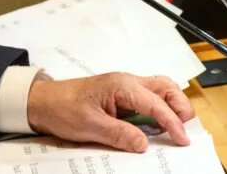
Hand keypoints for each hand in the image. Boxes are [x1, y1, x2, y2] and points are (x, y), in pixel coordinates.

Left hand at [26, 73, 194, 152]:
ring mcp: (125, 87)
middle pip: (166, 88)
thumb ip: (119, 134)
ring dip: (171, 106)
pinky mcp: (121, 95)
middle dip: (180, 107)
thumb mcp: (90, 126)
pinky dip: (158, 110)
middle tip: (184, 131)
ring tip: (174, 129)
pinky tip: (157, 126)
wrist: (42, 101)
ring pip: (159, 90)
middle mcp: (127, 81)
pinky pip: (147, 98)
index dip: (172, 122)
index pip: (156, 103)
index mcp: (121, 85)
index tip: (182, 140)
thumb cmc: (62, 107)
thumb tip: (144, 143)